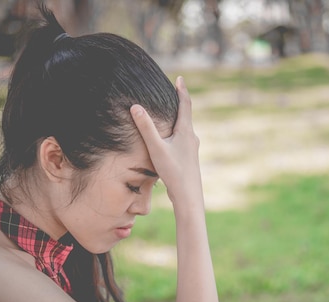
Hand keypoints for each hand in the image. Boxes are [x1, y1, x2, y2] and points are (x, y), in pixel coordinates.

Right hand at [130, 76, 202, 205]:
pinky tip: (171, 140)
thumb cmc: (173, 172)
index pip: (185, 105)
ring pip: (185, 129)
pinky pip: (183, 140)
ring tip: (170, 113)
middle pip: (186, 116)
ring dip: (178, 119)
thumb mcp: (156, 148)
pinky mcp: (190, 159)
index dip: (181, 91)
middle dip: (179, 103)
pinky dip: (177, 133)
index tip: (179, 79)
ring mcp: (192, 149)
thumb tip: (135, 106)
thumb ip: (146, 127)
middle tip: (173, 91)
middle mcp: (192, 138)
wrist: (188, 196)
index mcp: (186, 131)